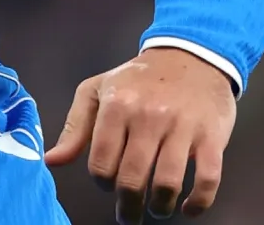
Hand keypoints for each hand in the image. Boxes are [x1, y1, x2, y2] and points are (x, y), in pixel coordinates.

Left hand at [43, 47, 236, 221]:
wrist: (190, 56)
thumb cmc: (138, 80)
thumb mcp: (97, 91)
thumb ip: (74, 127)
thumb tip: (51, 160)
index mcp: (117, 106)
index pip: (101, 163)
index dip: (102, 182)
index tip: (109, 184)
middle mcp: (148, 116)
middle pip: (132, 178)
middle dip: (128, 206)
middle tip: (129, 214)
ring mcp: (182, 126)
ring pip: (167, 183)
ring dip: (160, 207)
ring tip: (157, 209)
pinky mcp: (212, 135)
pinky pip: (208, 178)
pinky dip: (199, 202)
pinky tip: (189, 208)